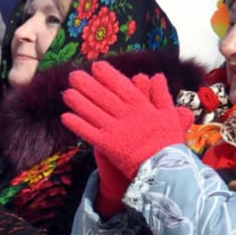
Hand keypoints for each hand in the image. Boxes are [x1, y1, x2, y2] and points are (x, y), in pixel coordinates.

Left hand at [61, 61, 191, 182]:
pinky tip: (65, 118)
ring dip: (77, 102)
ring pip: (92, 111)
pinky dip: (76, 124)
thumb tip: (158, 76)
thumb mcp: (170, 114)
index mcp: (140, 105)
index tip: (96, 66)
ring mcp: (114, 129)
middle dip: (86, 84)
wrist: (164, 168)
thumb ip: (162, 94)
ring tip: (66, 93)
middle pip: (102, 96)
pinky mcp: (107, 145)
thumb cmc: (168, 141)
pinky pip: (88, 132)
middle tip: (73, 75)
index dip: (107, 75)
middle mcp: (124, 114)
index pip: (120, 85)